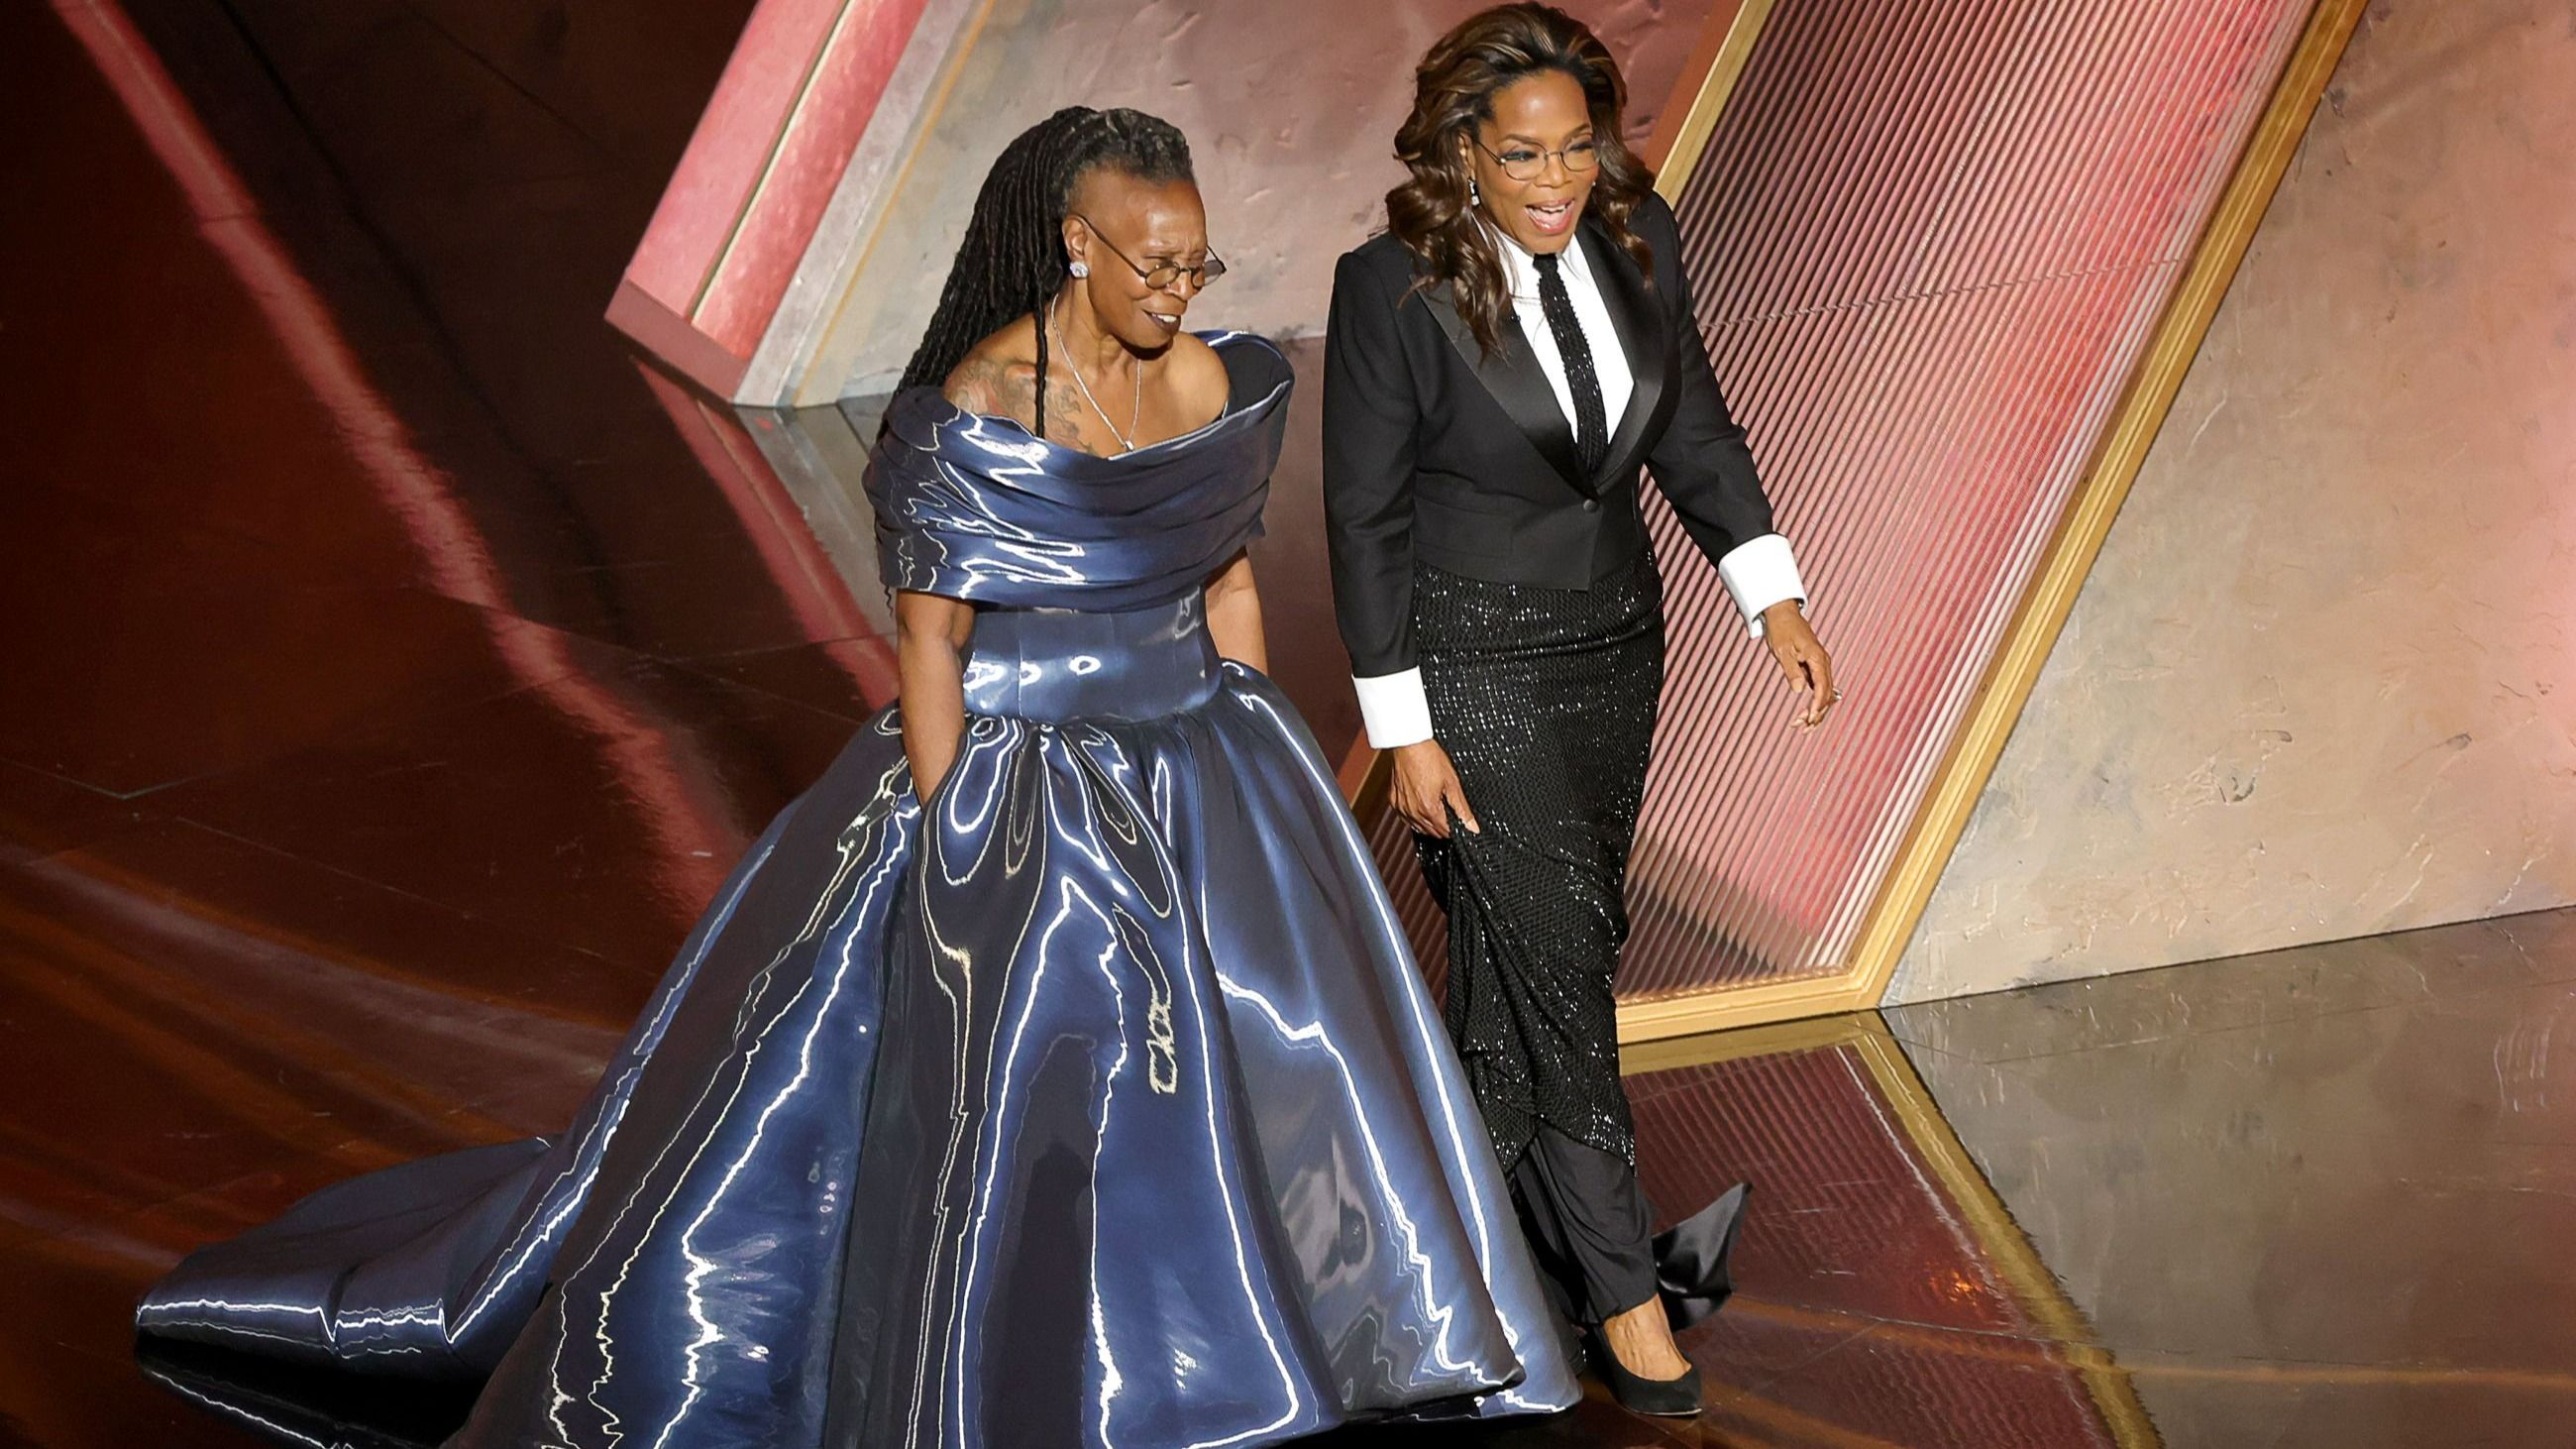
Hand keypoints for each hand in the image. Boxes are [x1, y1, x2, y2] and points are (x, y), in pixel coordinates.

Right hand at [1387, 739, 1479, 838]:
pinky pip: (1407, 819)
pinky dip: (1416, 817)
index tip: (1459, 821)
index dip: (1455, 828)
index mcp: (1428, 809)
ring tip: (1436, 806)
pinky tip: (1422, 806)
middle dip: (1444, 826)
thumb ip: (1462, 808)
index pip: (1445, 832)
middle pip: (1433, 832)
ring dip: (1430, 823)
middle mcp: (1413, 812)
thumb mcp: (1452, 783)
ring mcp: (1402, 807)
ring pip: (1419, 828)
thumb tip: (1472, 826)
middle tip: (1449, 810)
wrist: (1409, 744)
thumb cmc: (1429, 757)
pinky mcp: (1394, 802)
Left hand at [1761, 601, 1838, 729]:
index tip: (1809, 718)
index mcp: (1817, 658)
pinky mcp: (1815, 667)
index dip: (1817, 705)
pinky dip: (1815, 702)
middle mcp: (1823, 662)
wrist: (1782, 614)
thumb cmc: (1781, 630)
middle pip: (1828, 694)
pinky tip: (1807, 715)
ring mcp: (1821, 665)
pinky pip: (1820, 688)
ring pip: (1826, 693)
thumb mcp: (1782, 651)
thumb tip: (1800, 690)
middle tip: (1802, 727)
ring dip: (1816, 710)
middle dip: (1817, 712)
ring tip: (1802, 725)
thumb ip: (1792, 670)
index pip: (1822, 687)